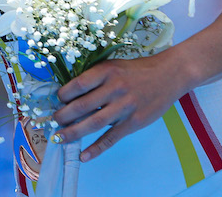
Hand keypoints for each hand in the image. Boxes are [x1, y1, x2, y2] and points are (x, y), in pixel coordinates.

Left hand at [51, 52, 191, 162]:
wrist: (168, 75)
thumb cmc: (136, 70)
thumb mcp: (113, 66)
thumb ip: (94, 79)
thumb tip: (70, 96)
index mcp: (106, 72)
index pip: (77, 85)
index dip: (62, 95)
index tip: (56, 101)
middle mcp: (114, 88)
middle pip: (82, 106)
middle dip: (63, 116)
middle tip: (53, 122)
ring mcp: (125, 107)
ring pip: (93, 123)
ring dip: (73, 132)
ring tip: (59, 137)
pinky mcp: (134, 122)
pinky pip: (111, 138)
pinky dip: (96, 148)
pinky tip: (83, 156)